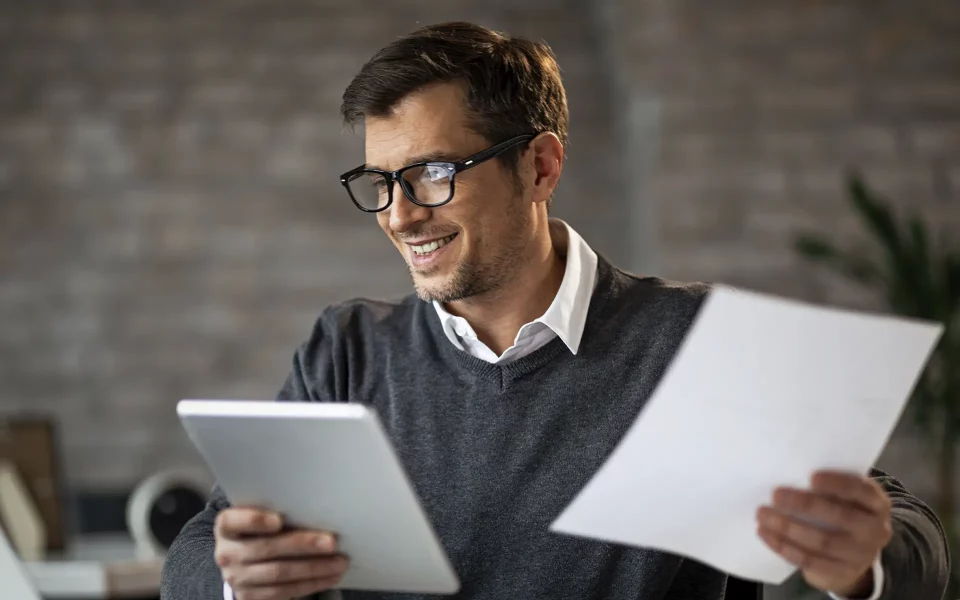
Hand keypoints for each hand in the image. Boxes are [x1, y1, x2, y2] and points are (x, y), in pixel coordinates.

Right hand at [214, 507, 348, 599]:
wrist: (242, 561)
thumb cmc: (259, 530)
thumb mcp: (259, 515)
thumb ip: (278, 509)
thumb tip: (318, 507)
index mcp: (226, 526)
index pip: (232, 521)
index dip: (254, 520)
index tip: (279, 519)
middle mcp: (227, 553)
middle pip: (267, 548)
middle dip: (303, 545)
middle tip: (331, 542)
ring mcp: (237, 577)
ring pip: (279, 573)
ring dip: (314, 568)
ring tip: (338, 562)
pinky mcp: (250, 596)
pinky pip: (284, 591)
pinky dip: (311, 583)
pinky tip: (329, 576)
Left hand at [757, 470, 891, 597]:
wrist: (854, 558)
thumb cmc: (843, 513)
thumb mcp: (847, 500)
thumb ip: (829, 487)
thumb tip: (791, 472)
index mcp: (877, 505)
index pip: (862, 491)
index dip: (838, 484)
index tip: (811, 476)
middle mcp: (875, 530)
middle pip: (840, 516)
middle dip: (805, 504)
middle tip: (776, 494)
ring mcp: (860, 556)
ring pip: (822, 541)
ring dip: (787, 527)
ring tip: (763, 514)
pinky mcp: (841, 573)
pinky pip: (809, 561)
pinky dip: (784, 547)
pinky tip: (765, 534)